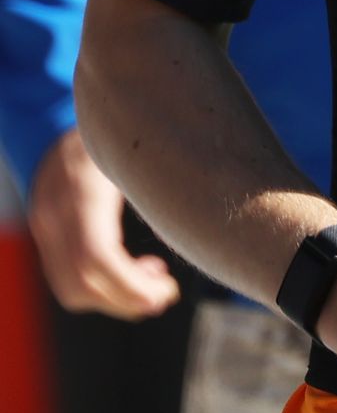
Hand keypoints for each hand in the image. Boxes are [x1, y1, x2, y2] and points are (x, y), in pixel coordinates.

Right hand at [27, 128, 180, 318]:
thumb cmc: (125, 122)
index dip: (130, 286)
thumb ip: (171, 172)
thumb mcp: (144, 139)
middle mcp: (54, 210)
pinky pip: (68, 278)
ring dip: (117, 298)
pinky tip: (136, 269)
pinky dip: (102, 288)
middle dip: (128, 299)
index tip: (166, 293)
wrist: (74, 113)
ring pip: (72, 288)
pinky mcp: (47, 233)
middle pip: (82, 281)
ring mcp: (45, 224)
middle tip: (167, 293)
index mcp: (82, 187)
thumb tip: (214, 211)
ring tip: (157, 282)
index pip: (95, 256)